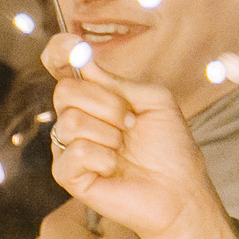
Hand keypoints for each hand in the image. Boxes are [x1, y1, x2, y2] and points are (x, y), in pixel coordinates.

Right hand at [42, 36, 238, 238]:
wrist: (178, 191)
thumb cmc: (170, 149)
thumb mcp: (156, 101)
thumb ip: (120, 81)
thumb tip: (84, 63)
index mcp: (94, 98)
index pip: (61, 68)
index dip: (59, 52)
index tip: (72, 47)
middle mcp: (76, 118)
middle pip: (65, 91)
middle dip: (106, 104)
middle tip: (130, 122)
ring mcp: (67, 146)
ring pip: (70, 121)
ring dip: (109, 135)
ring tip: (125, 150)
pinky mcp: (66, 174)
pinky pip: (73, 151)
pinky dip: (102, 158)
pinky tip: (115, 168)